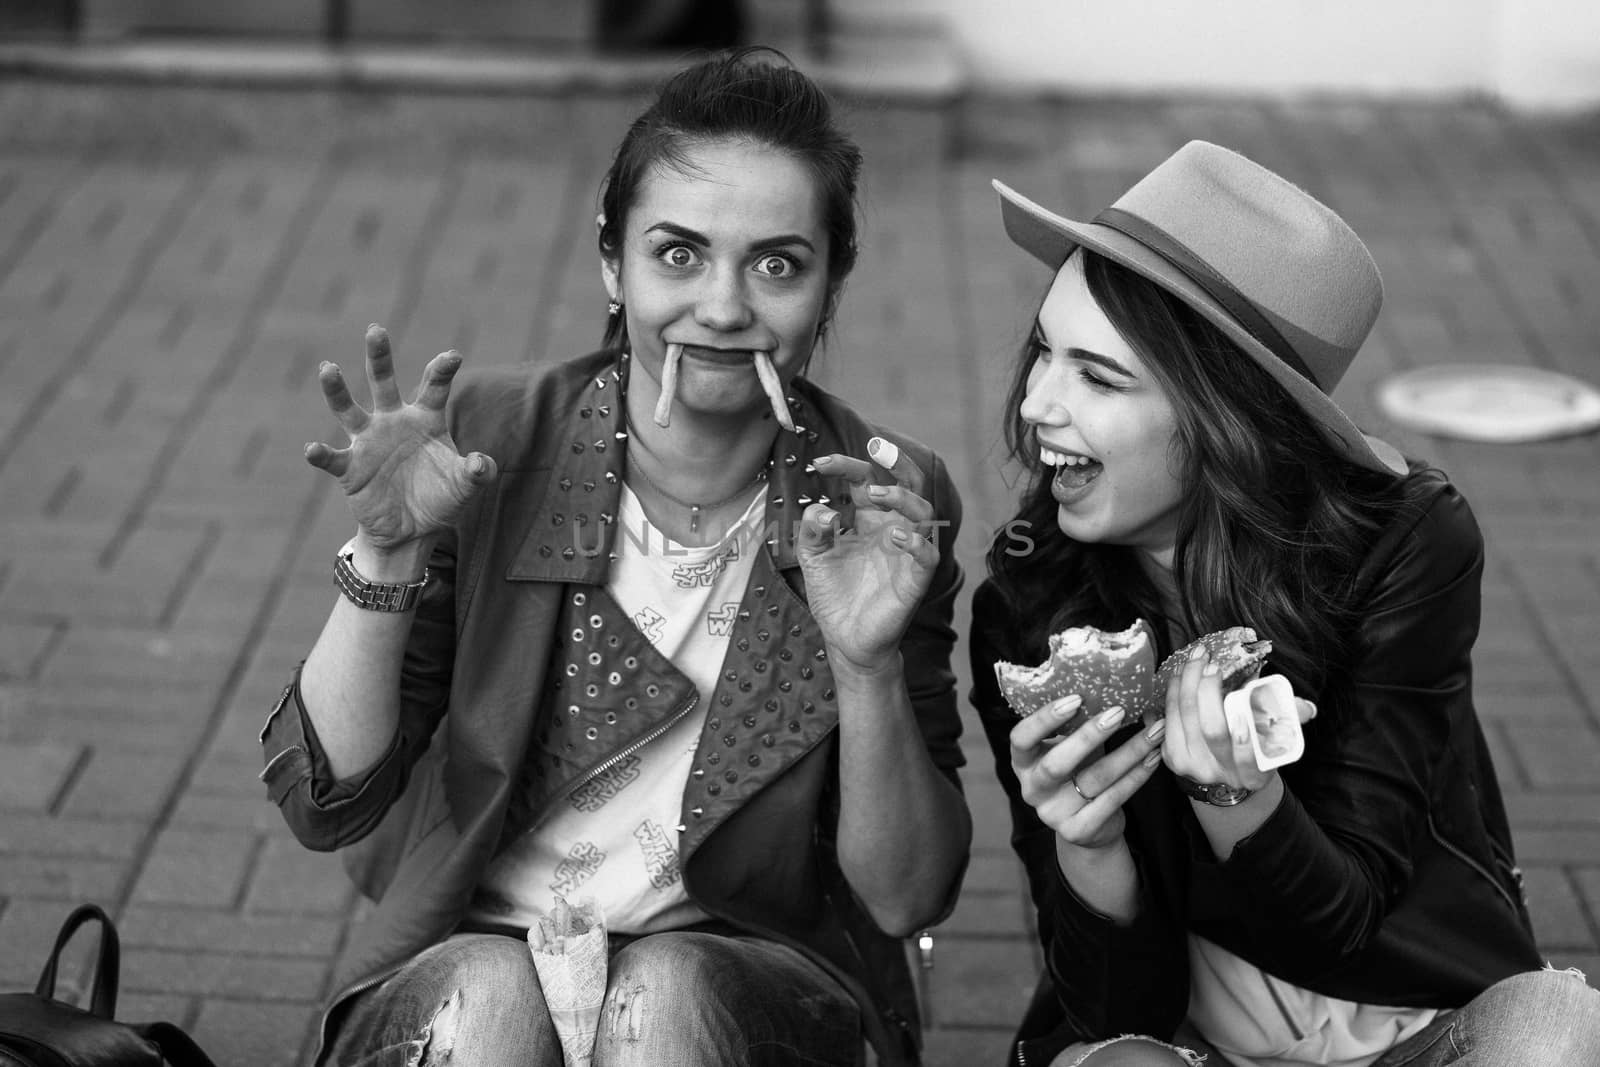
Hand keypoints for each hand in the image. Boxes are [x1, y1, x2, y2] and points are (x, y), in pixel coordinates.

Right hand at [304, 325, 497, 550]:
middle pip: (384, 382)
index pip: (434, 387)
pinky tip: (313, 450)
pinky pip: (332, 458)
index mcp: (426, 419)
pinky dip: (321, 454)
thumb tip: (481, 463)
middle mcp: (394, 422)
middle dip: (379, 357)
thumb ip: (477, 473)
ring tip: (328, 369)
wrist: (413, 531)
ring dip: (337, 390)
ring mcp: (368, 442)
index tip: (453, 356)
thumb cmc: (441, 499)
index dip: (442, 370)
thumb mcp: (465, 487)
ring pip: (349, 409)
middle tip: (376, 329)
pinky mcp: (350, 468)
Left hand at [795, 439, 938, 673]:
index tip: (819, 462)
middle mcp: (892, 528)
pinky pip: (927, 555)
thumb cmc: (834, 595)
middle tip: (877, 447)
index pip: (865, 479)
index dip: (846, 465)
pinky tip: (894, 535)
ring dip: (902, 497)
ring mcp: (906, 552)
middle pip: (908, 483)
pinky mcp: (914, 579)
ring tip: (875, 494)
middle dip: (897, 461)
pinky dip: (916, 542)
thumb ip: (811, 529)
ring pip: (923, 512)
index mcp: (868, 518)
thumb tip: (822, 507)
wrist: (845, 639)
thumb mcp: (812, 557)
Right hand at [1011, 696, 1164, 850]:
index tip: (1075, 698)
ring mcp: (1054, 813)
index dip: (1044, 719)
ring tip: (1154, 731)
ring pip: (1095, 779)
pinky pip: (1114, 798)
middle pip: (1057, 763)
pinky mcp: (1079, 830)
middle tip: (1118, 712)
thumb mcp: (1069, 749)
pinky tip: (1154, 757)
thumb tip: (1107, 684)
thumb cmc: (1078, 772)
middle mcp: (1032, 789)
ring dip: (1129, 752)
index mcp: (1023, 762)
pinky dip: (1137, 775)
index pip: (1021, 738)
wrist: (1089, 826)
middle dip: (1089, 736)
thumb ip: (1074, 726)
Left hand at [1160, 647, 1276, 794]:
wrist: (1225, 779)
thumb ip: (1289, 721)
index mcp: (1254, 774)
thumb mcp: (1276, 742)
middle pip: (1211, 730)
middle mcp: (1222, 774)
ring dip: (1187, 683)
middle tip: (1210, 663)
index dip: (1244, 735)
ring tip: (1194, 660)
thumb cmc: (1254, 750)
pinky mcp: (1172, 758)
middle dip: (1208, 691)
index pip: (1249, 758)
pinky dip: (1172, 693)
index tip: (1242, 705)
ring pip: (1185, 719)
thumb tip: (1306, 707)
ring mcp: (1193, 767)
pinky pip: (1169, 719)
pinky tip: (1179, 675)